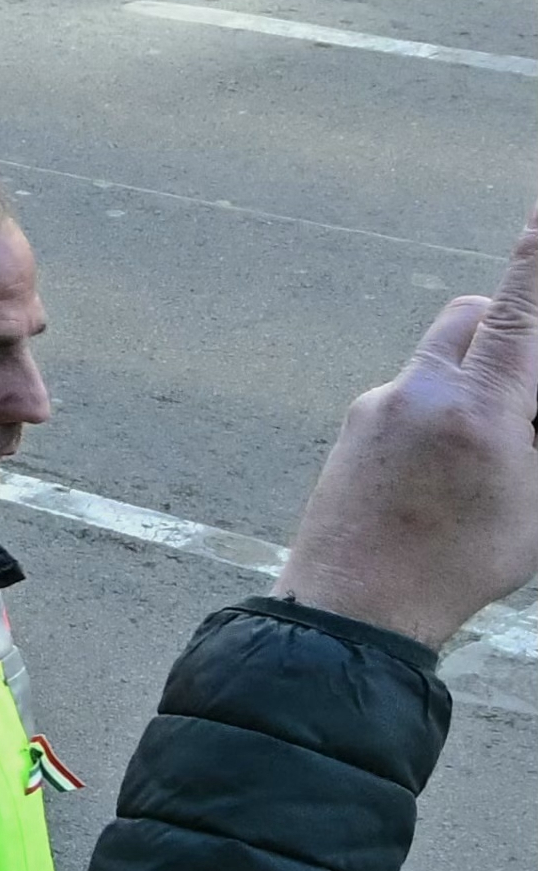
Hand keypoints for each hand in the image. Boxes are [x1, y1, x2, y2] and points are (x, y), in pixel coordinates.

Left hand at [274, 197, 537, 647]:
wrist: (351, 607)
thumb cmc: (458, 565)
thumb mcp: (534, 503)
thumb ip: (532, 435)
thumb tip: (520, 406)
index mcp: (478, 410)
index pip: (518, 318)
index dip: (535, 263)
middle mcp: (420, 392)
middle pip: (470, 316)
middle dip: (509, 327)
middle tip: (528, 388)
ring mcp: (376, 406)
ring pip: (438, 358)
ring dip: (474, 378)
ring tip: (486, 454)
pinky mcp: (352, 427)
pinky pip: (407, 396)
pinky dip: (438, 413)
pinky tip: (441, 477)